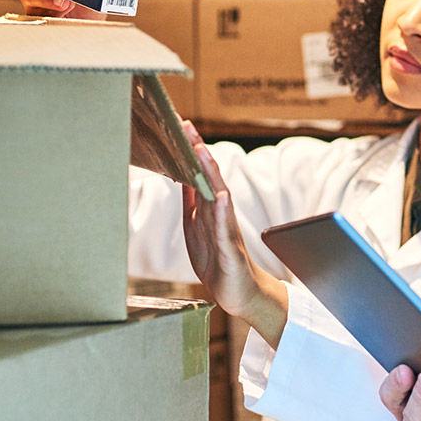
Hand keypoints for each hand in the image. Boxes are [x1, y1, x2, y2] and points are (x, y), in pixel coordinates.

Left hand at [179, 120, 287, 346]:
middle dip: (199, 152)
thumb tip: (181, 177)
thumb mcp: (197, 228)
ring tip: (202, 151)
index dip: (190, 151)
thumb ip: (192, 203)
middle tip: (187, 127)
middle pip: (210, 177)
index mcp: (210, 210)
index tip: (180, 126)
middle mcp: (221, 215)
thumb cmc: (219, 260)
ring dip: (211, 173)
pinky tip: (219, 197)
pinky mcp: (231, 251)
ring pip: (219, 196)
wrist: (240, 294)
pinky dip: (223, 213)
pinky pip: (227, 230)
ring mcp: (228, 231)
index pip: (200, 174)